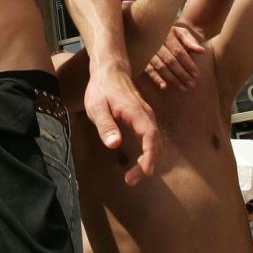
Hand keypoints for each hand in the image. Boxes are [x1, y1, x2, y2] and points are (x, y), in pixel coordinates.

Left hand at [84, 69, 158, 185]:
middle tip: (131, 180)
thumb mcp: (97, 107)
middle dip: (147, 164)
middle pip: (155, 144)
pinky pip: (150, 139)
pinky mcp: (144, 120)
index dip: (149, 156)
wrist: (110, 72)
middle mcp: (147, 116)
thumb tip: (114, 145)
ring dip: (148, 161)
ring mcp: (147, 118)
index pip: (150, 137)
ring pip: (155, 143)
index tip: (144, 171)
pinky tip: (139, 164)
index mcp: (137, 112)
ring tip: (133, 177)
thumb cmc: (101, 89)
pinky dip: (148, 153)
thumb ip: (106, 125)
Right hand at [144, 25, 206, 90]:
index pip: (178, 52)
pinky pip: (149, 69)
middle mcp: (155, 42)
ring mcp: (147, 50)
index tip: (196, 75)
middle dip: (182, 74)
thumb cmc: (176, 35)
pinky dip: (156, 78)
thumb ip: (192, 42)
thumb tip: (202, 51)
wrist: (162, 32)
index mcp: (166, 34)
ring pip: (160, 67)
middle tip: (192, 84)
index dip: (188, 64)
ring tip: (183, 88)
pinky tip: (164, 86)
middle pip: (170, 61)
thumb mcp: (184, 34)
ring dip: (172, 79)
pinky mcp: (142, 58)